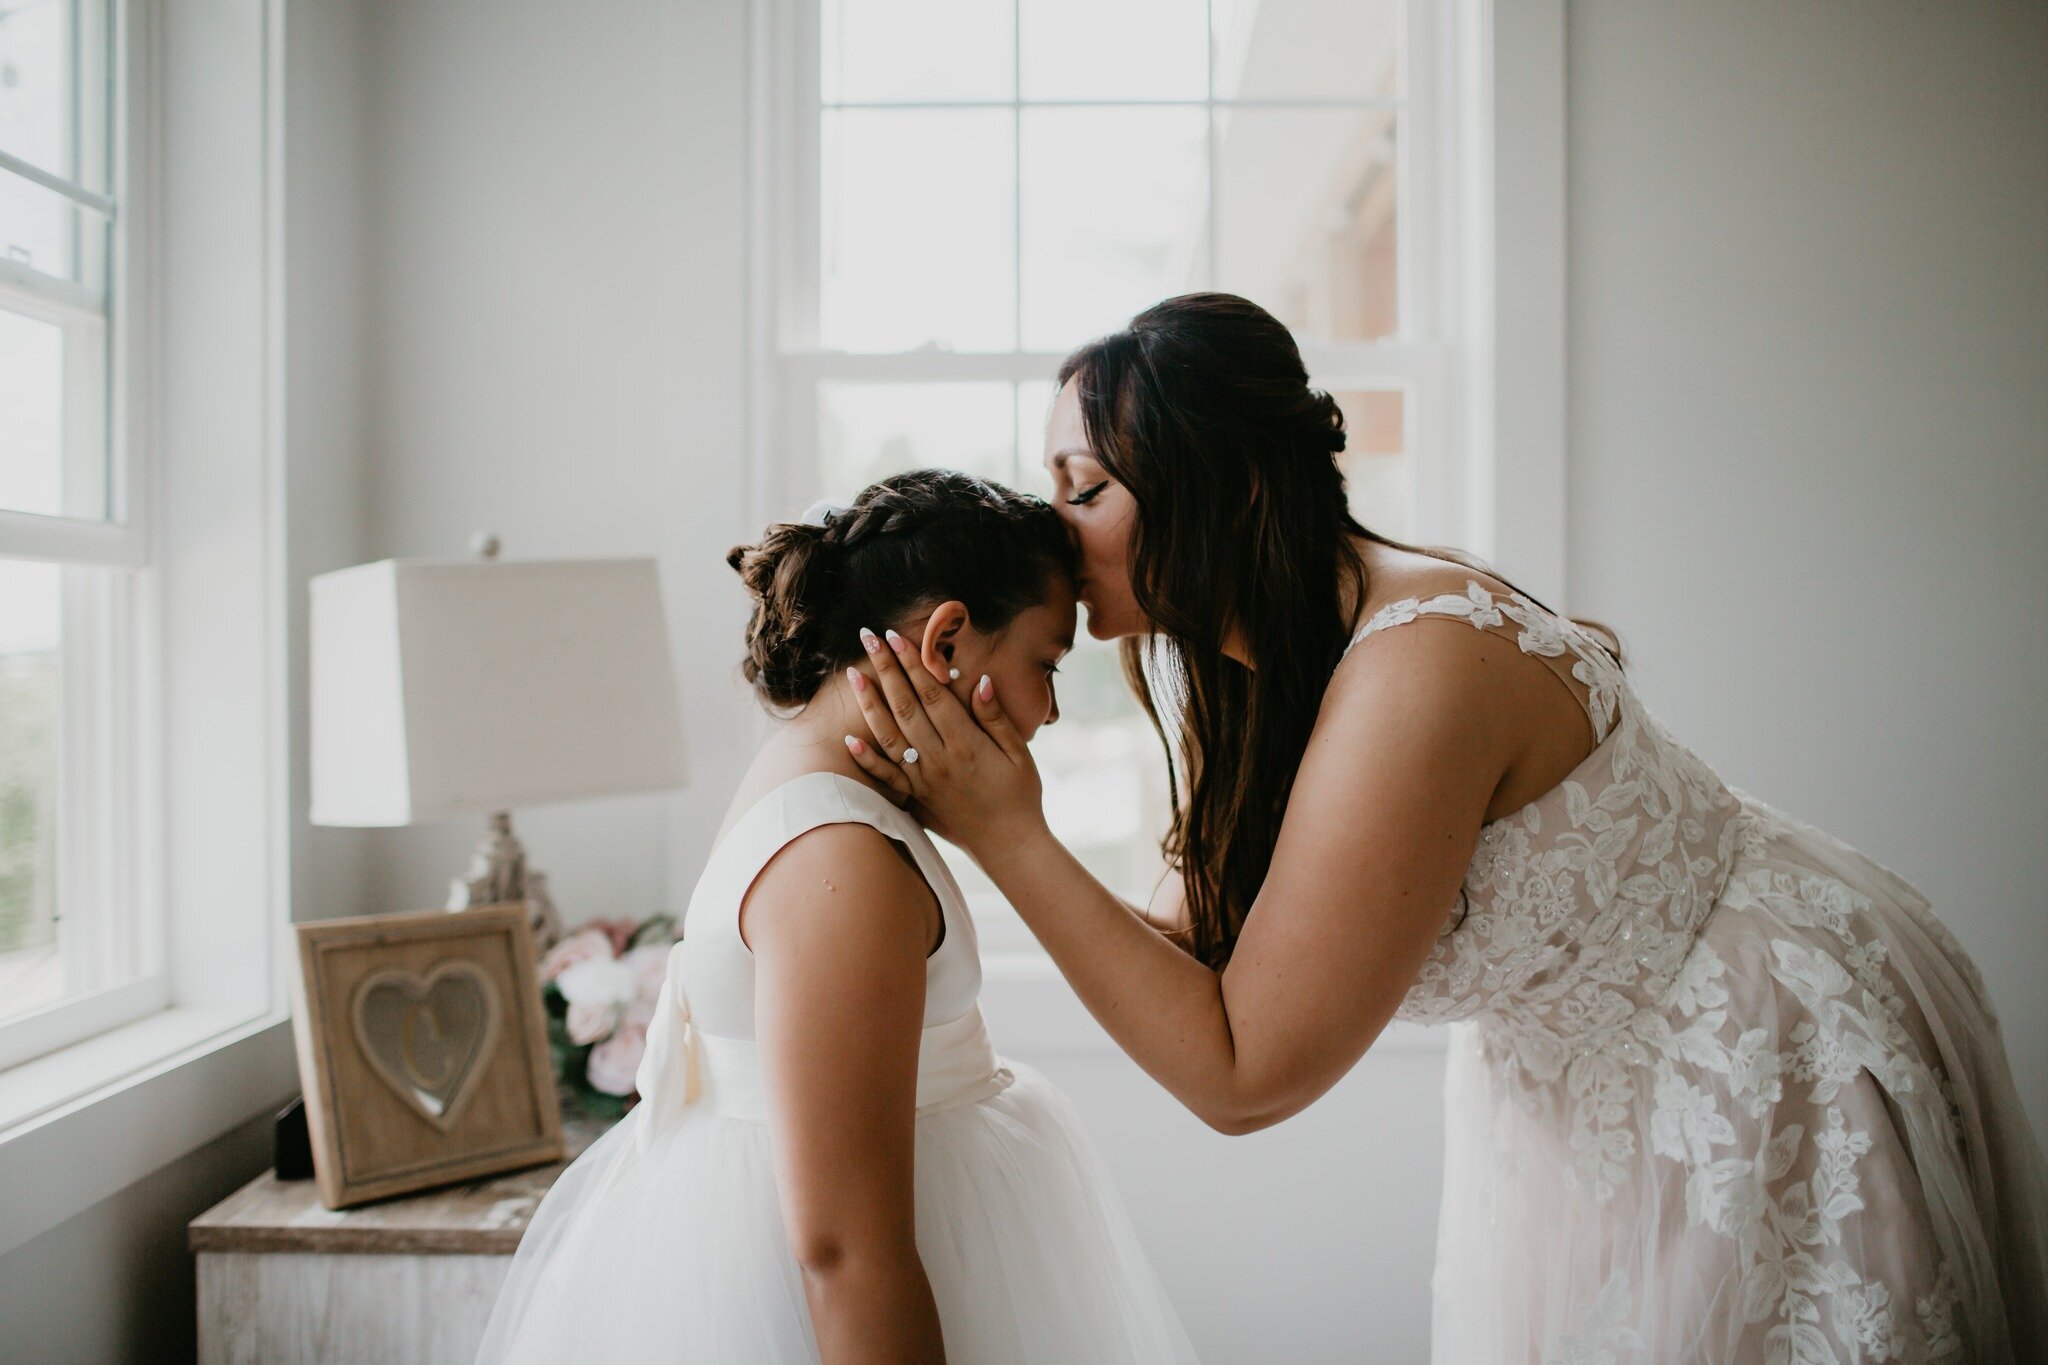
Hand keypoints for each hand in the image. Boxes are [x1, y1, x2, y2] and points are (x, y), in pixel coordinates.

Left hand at [842, 628, 1047, 858]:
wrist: (1010, 846)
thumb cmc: (1020, 796)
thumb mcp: (1018, 752)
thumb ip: (996, 717)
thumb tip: (980, 680)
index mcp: (965, 742)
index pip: (931, 693)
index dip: (912, 663)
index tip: (896, 637)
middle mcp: (938, 757)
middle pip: (905, 705)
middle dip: (886, 669)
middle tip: (868, 638)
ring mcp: (923, 778)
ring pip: (889, 735)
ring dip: (869, 703)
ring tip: (853, 676)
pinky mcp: (917, 797)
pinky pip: (886, 776)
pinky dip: (866, 758)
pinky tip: (850, 739)